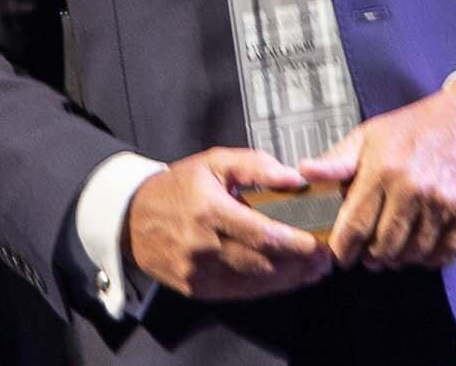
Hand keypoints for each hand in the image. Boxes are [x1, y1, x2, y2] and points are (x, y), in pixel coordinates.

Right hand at [120, 147, 334, 303]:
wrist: (131, 218)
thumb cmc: (177, 188)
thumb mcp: (212, 162)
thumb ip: (255, 165)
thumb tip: (293, 177)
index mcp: (208, 210)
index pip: (262, 234)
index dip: (296, 243)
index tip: (319, 242)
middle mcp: (203, 245)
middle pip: (264, 262)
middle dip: (300, 263)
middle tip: (324, 258)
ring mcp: (198, 271)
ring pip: (255, 282)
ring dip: (289, 278)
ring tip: (311, 270)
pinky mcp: (196, 288)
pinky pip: (240, 292)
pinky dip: (266, 287)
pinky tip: (283, 278)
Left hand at [304, 80, 455, 269]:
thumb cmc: (414, 127)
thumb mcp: (369, 135)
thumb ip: (336, 160)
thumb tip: (303, 172)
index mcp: (383, 169)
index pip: (356, 224)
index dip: (344, 249)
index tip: (340, 257)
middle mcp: (413, 189)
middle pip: (384, 245)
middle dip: (371, 258)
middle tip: (367, 257)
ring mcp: (443, 204)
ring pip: (413, 253)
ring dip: (399, 260)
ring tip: (391, 254)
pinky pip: (444, 253)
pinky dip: (428, 259)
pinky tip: (419, 251)